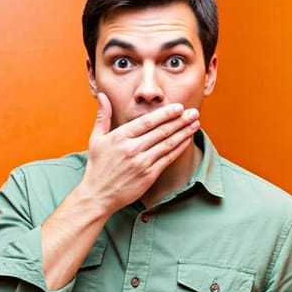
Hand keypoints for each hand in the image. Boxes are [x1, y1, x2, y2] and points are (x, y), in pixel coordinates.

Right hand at [80, 93, 200, 213]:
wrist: (98, 195)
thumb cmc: (97, 167)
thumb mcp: (96, 139)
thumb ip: (103, 116)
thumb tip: (103, 96)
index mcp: (120, 137)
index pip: (147, 121)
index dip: (165, 113)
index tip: (179, 107)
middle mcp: (132, 149)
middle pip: (161, 131)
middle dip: (180, 120)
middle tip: (193, 112)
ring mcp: (142, 163)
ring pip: (167, 144)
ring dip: (183, 133)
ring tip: (195, 124)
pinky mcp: (148, 175)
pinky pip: (167, 159)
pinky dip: (179, 149)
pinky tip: (187, 141)